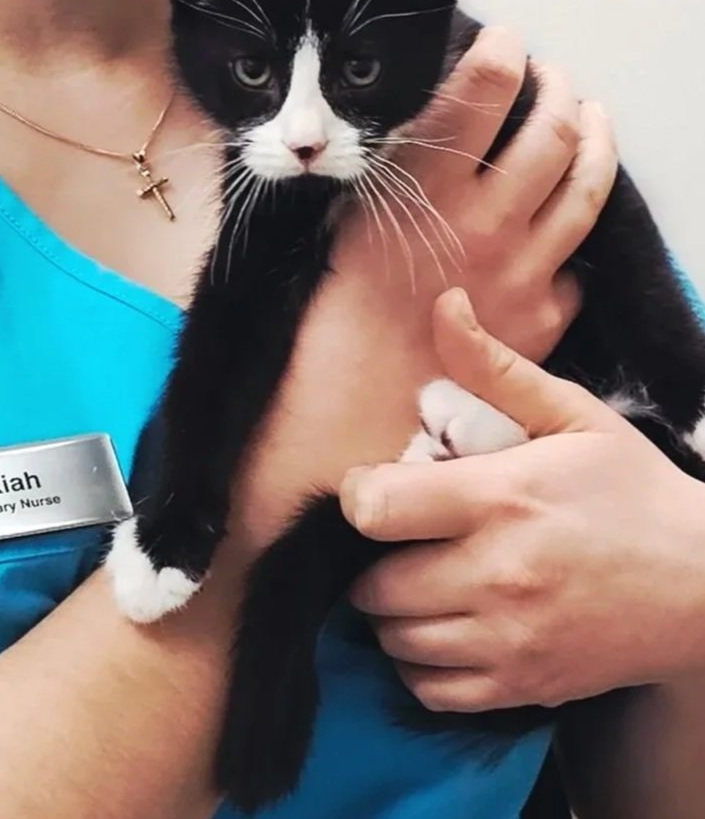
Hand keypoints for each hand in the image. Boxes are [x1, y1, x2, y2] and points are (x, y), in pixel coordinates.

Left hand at [340, 290, 704, 709]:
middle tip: (400, 540)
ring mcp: (510, 639)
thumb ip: (495, 367)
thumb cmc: (634, 491)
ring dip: (391, 613)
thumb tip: (443, 304)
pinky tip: (440, 628)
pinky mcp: (524, 685)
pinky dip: (419, 665)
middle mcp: (497, 575)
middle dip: (371, 560)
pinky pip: (432, 690)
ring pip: (396, 641)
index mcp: (501, 499)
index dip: (361, 496)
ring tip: (418, 579)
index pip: (377, 509)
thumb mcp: (572, 415)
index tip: (380, 488)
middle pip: (374, 586)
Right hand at [344, 25, 616, 365]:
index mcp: (427, 185)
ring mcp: (522, 271)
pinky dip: (573, 237)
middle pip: (552, 131)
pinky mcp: (542, 320)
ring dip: (594, 140)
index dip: (503, 51)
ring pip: (586, 188)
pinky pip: (576, 265)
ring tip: (591, 117)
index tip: (506, 40)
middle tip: (551, 75)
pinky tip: (563, 221)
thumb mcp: (344, 214)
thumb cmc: (332, 311)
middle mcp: (485, 220)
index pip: (484, 88)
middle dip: (558, 89)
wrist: (354, 409)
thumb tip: (426, 118)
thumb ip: (394, 165)